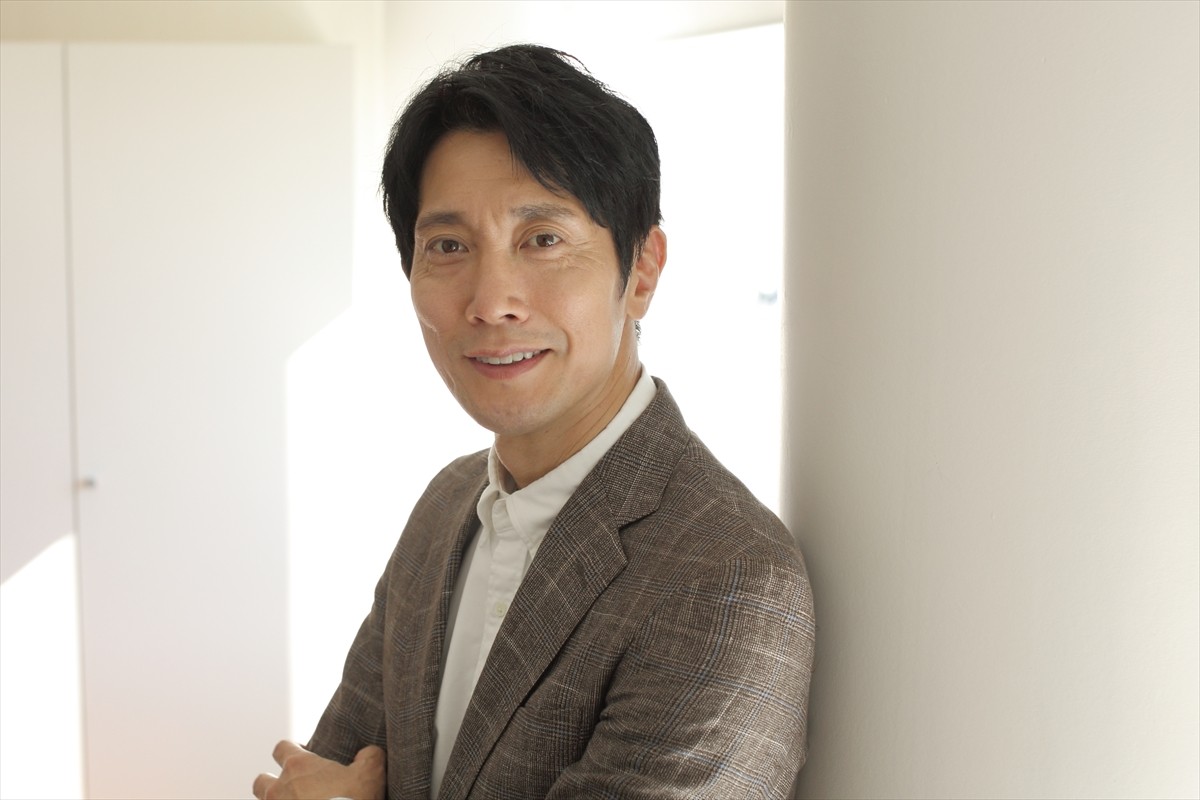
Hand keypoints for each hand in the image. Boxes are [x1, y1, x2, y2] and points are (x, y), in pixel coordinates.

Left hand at [252, 740, 384, 799]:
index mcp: (298, 766)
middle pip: (261, 781)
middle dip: (272, 782)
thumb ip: (369, 756)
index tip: (302, 756)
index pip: (281, 748)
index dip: (290, 750)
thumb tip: (368, 753)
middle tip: (292, 788)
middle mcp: (279, 788)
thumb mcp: (371, 774)